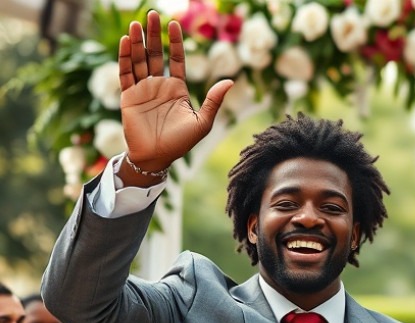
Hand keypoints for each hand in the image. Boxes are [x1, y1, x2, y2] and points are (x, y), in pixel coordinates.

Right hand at [119, 11, 232, 173]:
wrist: (157, 158)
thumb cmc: (181, 143)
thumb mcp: (203, 122)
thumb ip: (214, 100)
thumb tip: (230, 80)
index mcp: (177, 88)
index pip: (176, 59)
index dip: (175, 42)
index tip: (174, 23)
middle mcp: (159, 85)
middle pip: (155, 54)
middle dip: (154, 34)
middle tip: (151, 13)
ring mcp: (143, 89)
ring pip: (139, 60)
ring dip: (138, 41)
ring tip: (136, 23)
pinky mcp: (128, 96)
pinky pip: (126, 73)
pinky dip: (125, 57)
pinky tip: (127, 41)